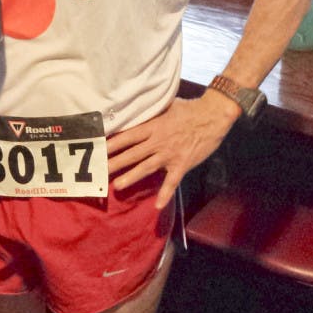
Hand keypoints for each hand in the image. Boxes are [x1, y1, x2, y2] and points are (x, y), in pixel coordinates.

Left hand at [106, 95, 237, 209]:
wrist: (213, 115)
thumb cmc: (190, 108)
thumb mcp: (166, 106)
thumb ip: (151, 113)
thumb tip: (137, 111)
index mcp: (153, 126)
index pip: (128, 136)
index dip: (113, 144)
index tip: (99, 150)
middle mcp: (158, 141)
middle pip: (132, 154)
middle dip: (115, 163)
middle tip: (100, 171)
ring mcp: (170, 154)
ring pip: (146, 167)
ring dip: (131, 177)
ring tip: (117, 186)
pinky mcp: (182, 164)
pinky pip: (172, 182)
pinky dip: (165, 194)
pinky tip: (157, 206)